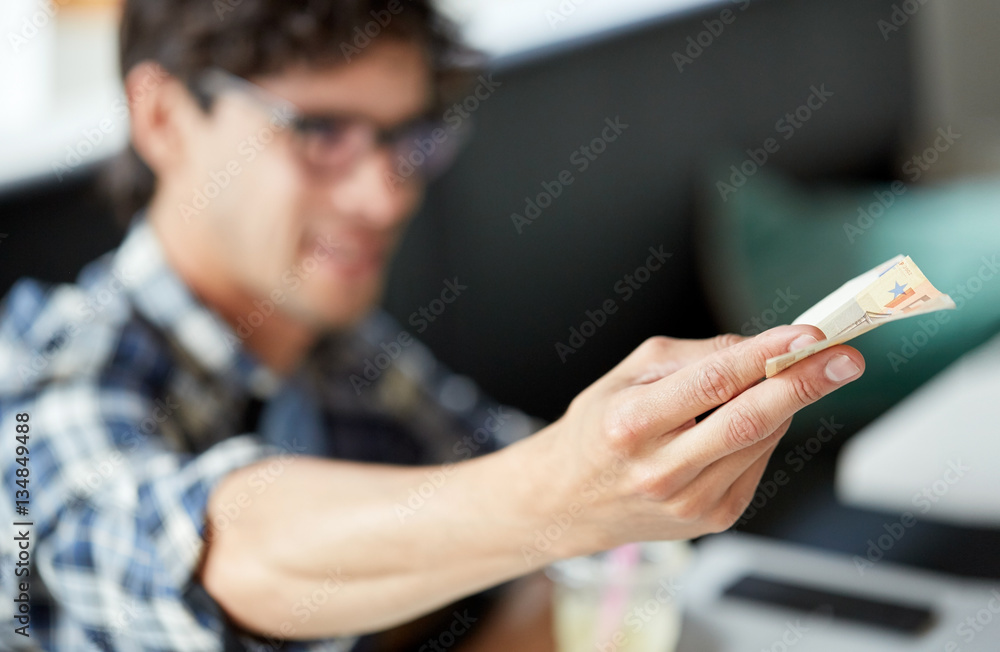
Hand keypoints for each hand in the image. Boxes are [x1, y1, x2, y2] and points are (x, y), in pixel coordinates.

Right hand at [538, 325, 863, 554]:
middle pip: (750, 421)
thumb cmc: (596, 430)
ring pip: (761, 442)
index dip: (766, 355)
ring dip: (788, 404)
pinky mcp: (711, 519)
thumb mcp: (626, 376)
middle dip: (805, 384)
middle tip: (846, 359)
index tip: (808, 335)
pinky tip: (754, 417)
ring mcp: (689, 502)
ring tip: (799, 374)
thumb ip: (693, 358)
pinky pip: (757, 464)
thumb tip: (756, 347)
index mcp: (631, 424)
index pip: (712, 383)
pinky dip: (766, 433)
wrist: (568, 500)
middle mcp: (660, 470)